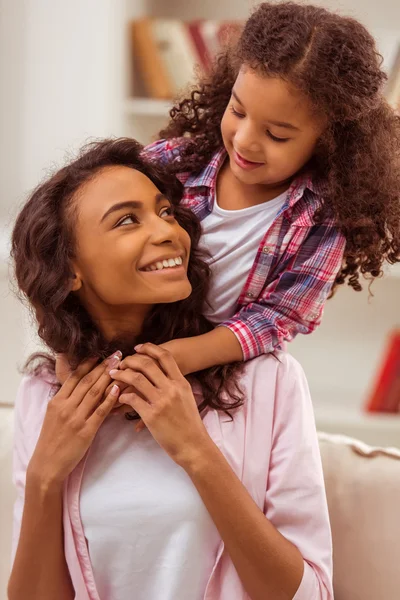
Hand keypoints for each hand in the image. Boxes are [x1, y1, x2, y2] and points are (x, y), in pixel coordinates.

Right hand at [28, 353, 121, 486]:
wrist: (47, 465)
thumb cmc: (52, 440)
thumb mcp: (53, 415)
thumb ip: (65, 399)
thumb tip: (78, 384)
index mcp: (57, 401)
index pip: (74, 377)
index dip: (89, 364)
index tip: (100, 354)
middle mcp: (65, 407)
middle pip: (87, 382)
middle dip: (103, 366)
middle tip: (116, 354)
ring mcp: (75, 419)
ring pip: (94, 393)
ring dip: (109, 377)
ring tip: (121, 366)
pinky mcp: (85, 431)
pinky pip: (100, 412)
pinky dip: (109, 399)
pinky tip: (118, 389)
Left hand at [112, 344, 212, 467]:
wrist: (194, 445)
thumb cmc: (190, 424)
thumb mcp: (187, 397)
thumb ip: (175, 384)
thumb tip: (161, 374)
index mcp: (181, 382)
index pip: (165, 357)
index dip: (149, 348)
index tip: (137, 348)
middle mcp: (171, 388)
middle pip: (147, 364)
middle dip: (130, 360)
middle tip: (121, 362)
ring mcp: (161, 401)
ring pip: (136, 379)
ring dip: (121, 375)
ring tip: (113, 375)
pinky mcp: (151, 415)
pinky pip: (132, 399)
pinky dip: (122, 396)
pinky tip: (119, 398)